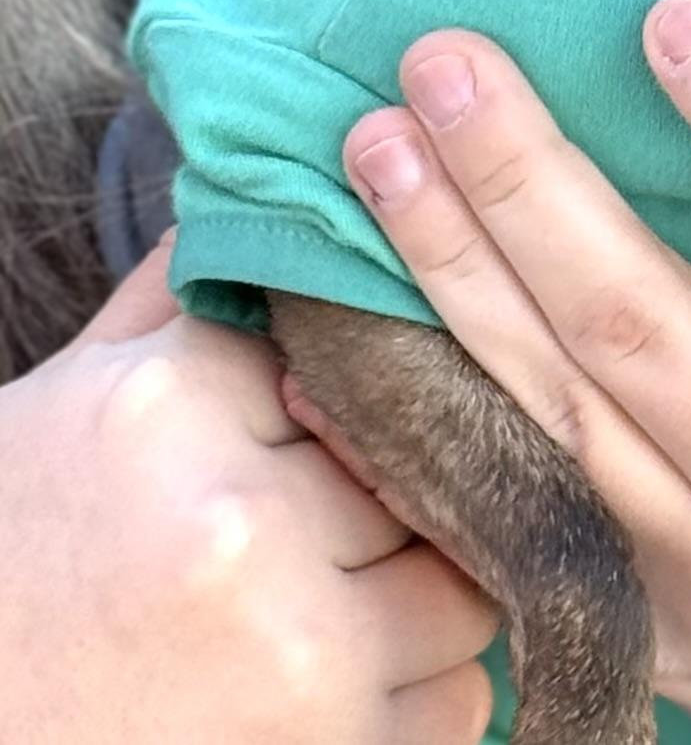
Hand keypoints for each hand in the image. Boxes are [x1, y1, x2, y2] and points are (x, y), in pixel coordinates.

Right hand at [0, 239, 500, 744]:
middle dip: (396, 489)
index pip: (356, 350)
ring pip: (464, 583)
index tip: (309, 427)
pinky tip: (335, 682)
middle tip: (331, 522)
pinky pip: (457, 703)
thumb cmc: (13, 561)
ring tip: (334, 603)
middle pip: (425, 463)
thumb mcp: (75, 397)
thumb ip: (182, 292)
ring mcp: (293, 650)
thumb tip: (270, 178)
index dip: (345, 393)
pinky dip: (418, 694)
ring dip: (423, 594)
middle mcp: (242, 520)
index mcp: (174, 405)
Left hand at [334, 1, 690, 744]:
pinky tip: (357, 292)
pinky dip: (431, 387)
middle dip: (530, 185)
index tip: (673, 16)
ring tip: (373, 141)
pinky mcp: (631, 604)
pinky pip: (511, 485)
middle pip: (641, 325)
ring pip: (548, 400)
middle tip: (444, 58)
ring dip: (447, 265)